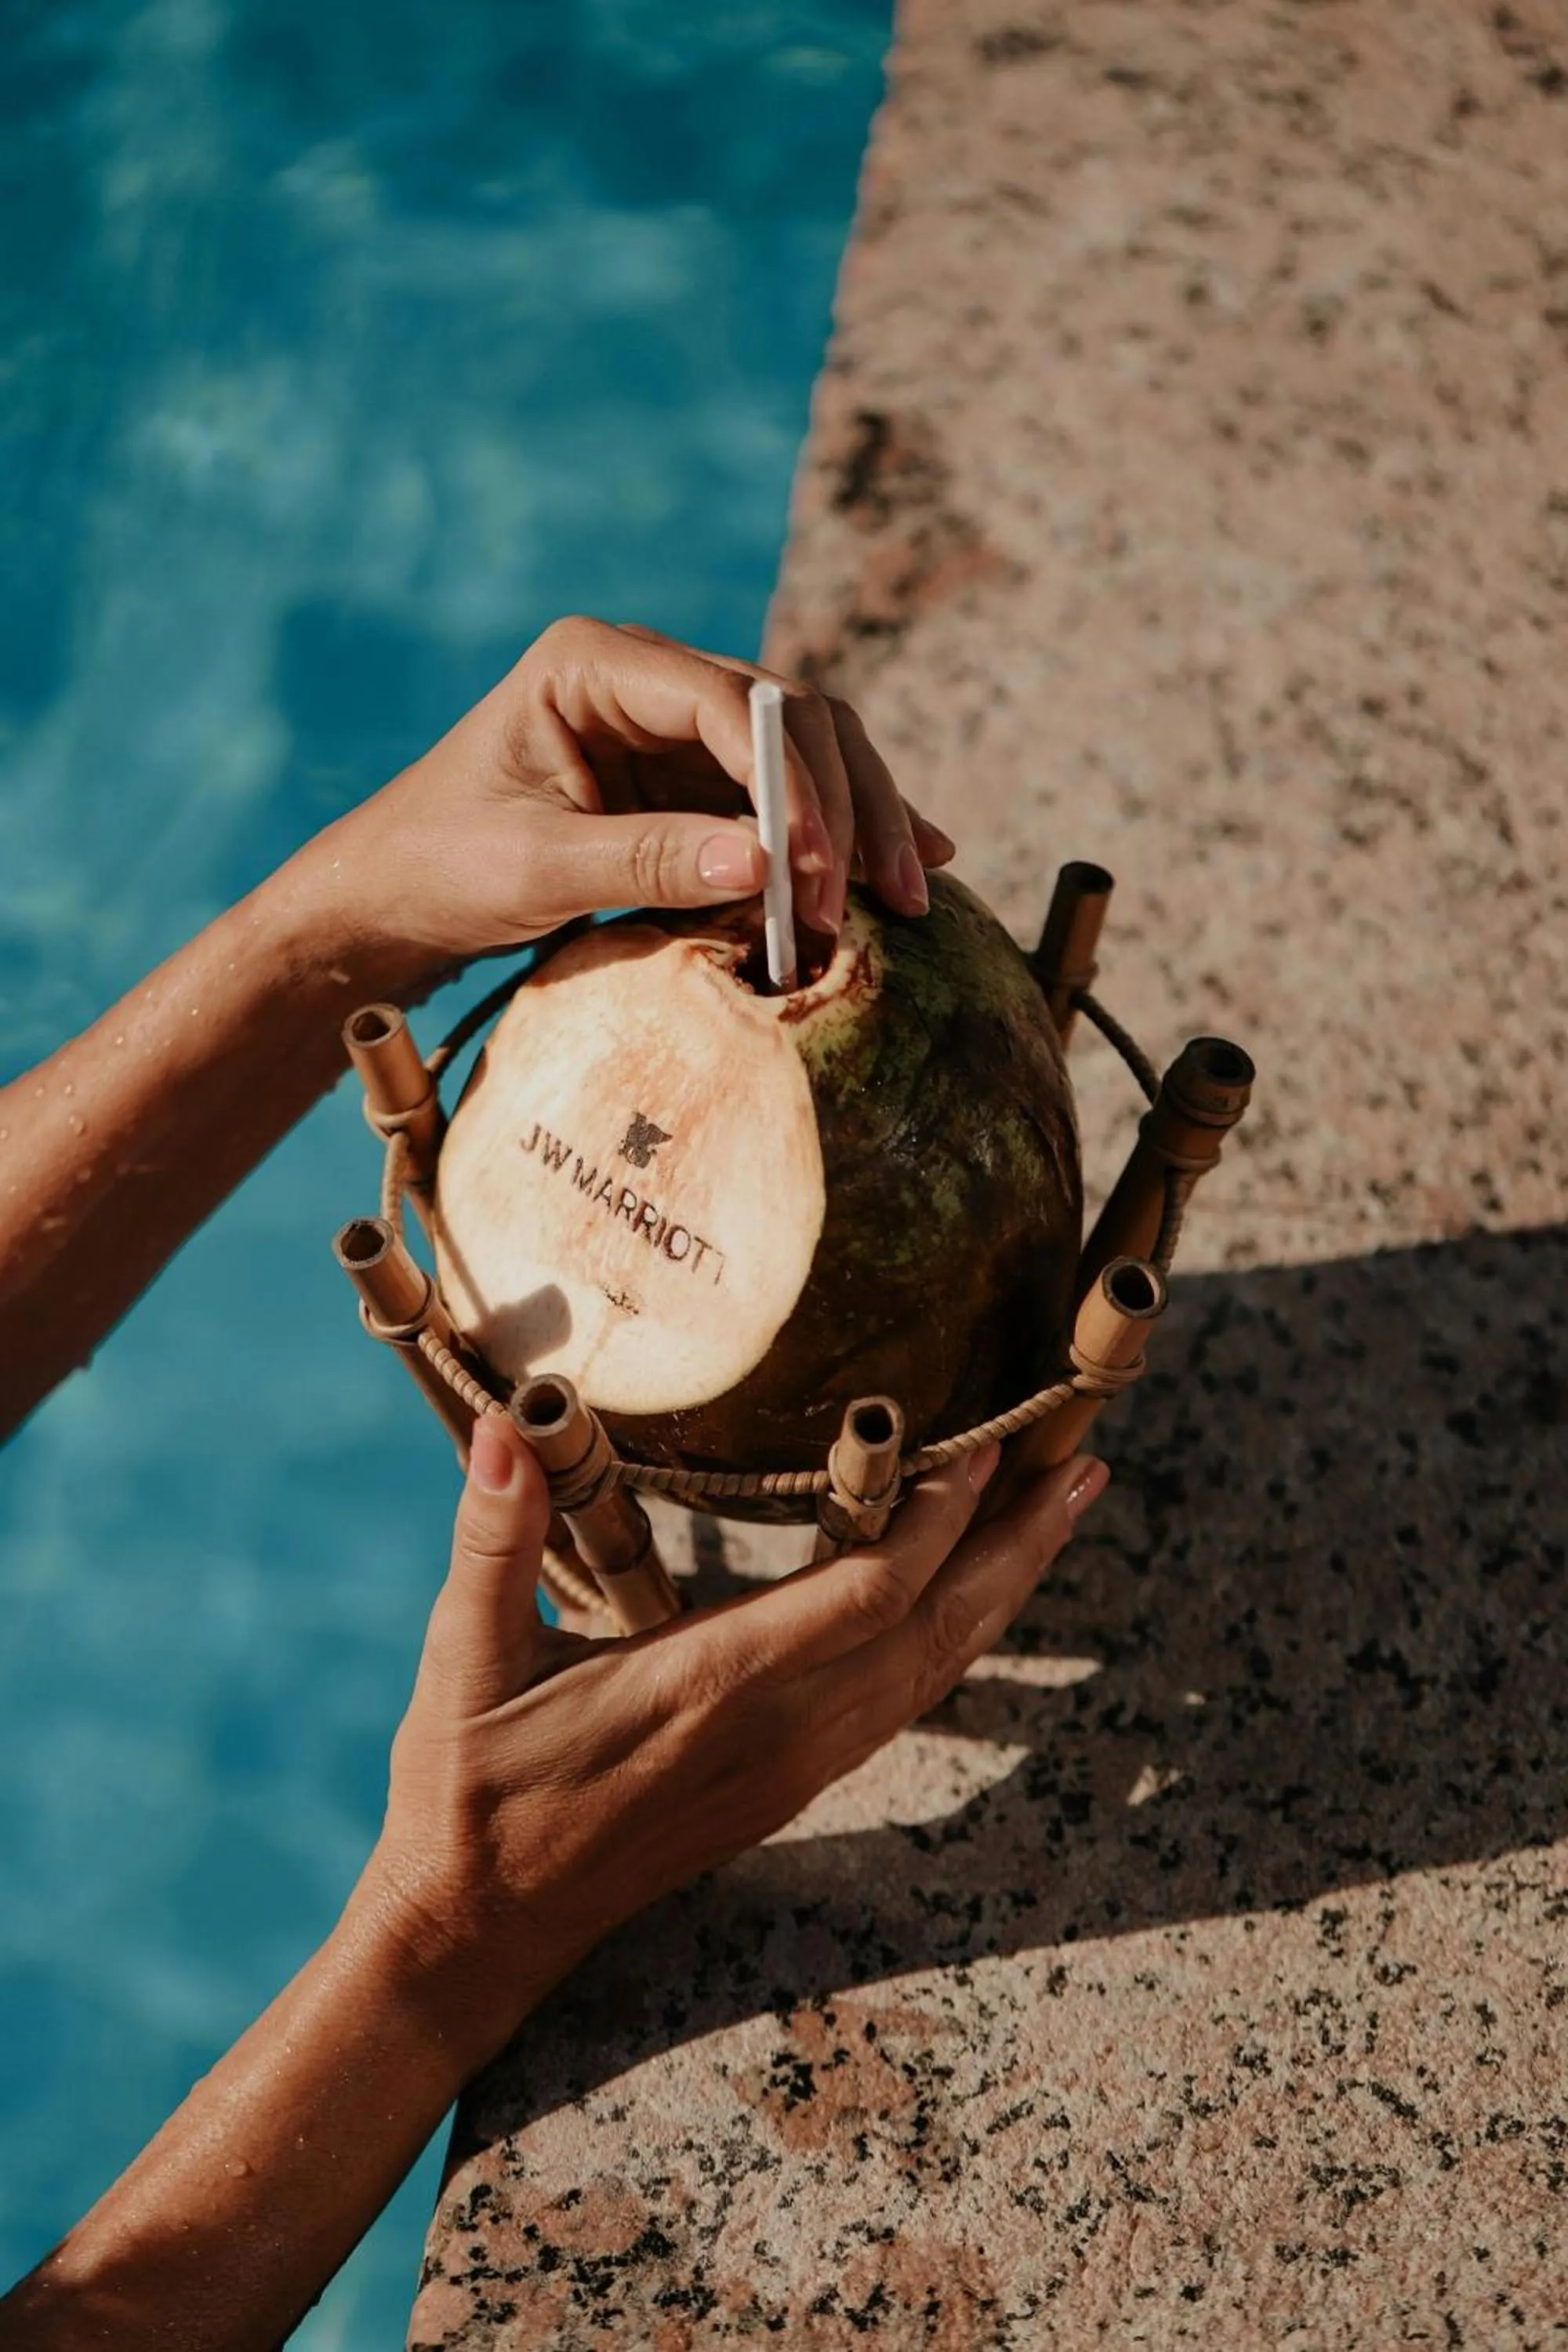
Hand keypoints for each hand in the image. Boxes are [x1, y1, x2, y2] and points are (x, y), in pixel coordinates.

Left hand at [311, 617, 954, 993]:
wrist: (391, 898)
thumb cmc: (439, 867)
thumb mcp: (535, 867)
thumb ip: (646, 859)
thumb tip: (767, 862)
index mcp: (594, 661)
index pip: (729, 704)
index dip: (790, 784)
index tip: (814, 872)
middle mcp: (647, 676)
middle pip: (788, 716)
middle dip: (842, 806)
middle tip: (876, 900)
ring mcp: (675, 726)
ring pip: (807, 750)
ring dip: (859, 820)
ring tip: (909, 895)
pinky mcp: (692, 779)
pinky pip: (787, 796)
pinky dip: (840, 834)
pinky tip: (907, 864)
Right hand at [363, 1416, 1108, 2069]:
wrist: (480, 1931)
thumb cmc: (468, 1790)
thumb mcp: (465, 1657)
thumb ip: (495, 1537)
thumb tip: (510, 1430)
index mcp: (705, 1685)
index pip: (862, 1596)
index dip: (935, 1520)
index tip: (985, 1444)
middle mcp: (774, 1729)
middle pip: (934, 1630)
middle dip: (1016, 1545)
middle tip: (1084, 1464)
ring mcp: (792, 1765)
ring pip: (933, 1669)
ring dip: (1005, 1588)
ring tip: (1060, 1510)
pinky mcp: (788, 1785)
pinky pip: (903, 1702)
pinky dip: (956, 1637)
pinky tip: (977, 1598)